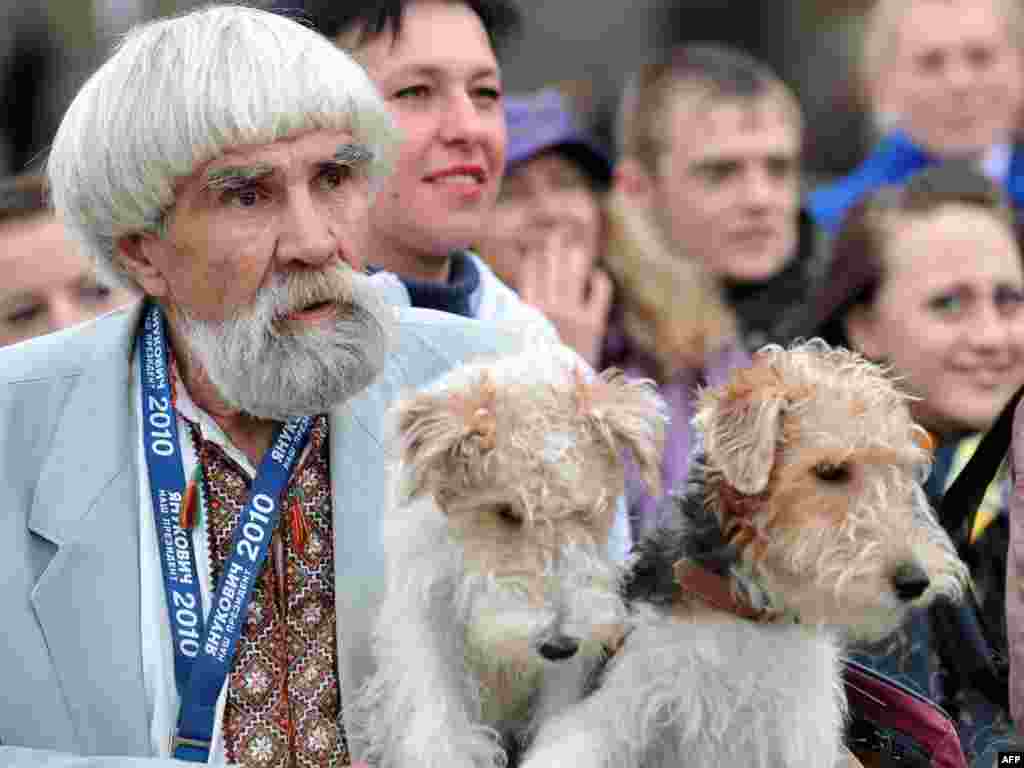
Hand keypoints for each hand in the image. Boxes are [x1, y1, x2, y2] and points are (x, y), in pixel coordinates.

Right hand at [518, 230, 611, 367]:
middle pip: (552, 268)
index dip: (535, 260)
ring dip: (574, 258)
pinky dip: (599, 280)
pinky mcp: (593, 323)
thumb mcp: (519, 346)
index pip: (530, 275)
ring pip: (574, 275)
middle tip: (557, 234)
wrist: (561, 396)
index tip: (537, 249)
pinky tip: (596, 275)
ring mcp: (573, 314)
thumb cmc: (536, 373)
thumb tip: (518, 303)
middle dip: (554, 249)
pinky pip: (599, 292)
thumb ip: (519, 322)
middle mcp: (549, 309)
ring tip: (575, 247)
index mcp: (528, 314)